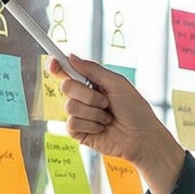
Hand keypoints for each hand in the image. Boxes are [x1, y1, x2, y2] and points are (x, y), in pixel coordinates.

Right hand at [60, 57, 183, 193]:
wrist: (141, 137)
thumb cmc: (134, 109)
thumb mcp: (116, 83)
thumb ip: (93, 70)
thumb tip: (70, 56)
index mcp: (91, 83)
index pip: (67, 72)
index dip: (57, 66)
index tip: (53, 63)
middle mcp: (83, 97)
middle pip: (66, 87)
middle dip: (88, 94)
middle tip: (106, 102)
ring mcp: (79, 115)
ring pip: (70, 106)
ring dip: (93, 112)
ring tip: (108, 118)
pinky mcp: (78, 132)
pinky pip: (72, 123)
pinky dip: (91, 125)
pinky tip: (102, 129)